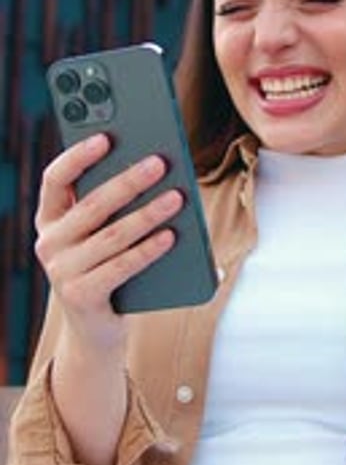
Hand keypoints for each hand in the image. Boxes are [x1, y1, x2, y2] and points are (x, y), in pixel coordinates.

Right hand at [34, 133, 182, 352]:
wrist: (96, 327)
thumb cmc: (107, 263)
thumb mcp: (102, 231)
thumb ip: (115, 203)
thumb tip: (156, 169)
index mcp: (50, 216)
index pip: (55, 178)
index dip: (78, 156)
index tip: (106, 137)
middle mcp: (49, 242)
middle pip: (92, 205)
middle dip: (128, 181)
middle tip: (160, 163)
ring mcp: (61, 272)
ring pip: (112, 235)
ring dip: (147, 214)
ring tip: (177, 197)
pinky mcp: (81, 297)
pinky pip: (121, 267)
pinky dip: (148, 250)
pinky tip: (172, 235)